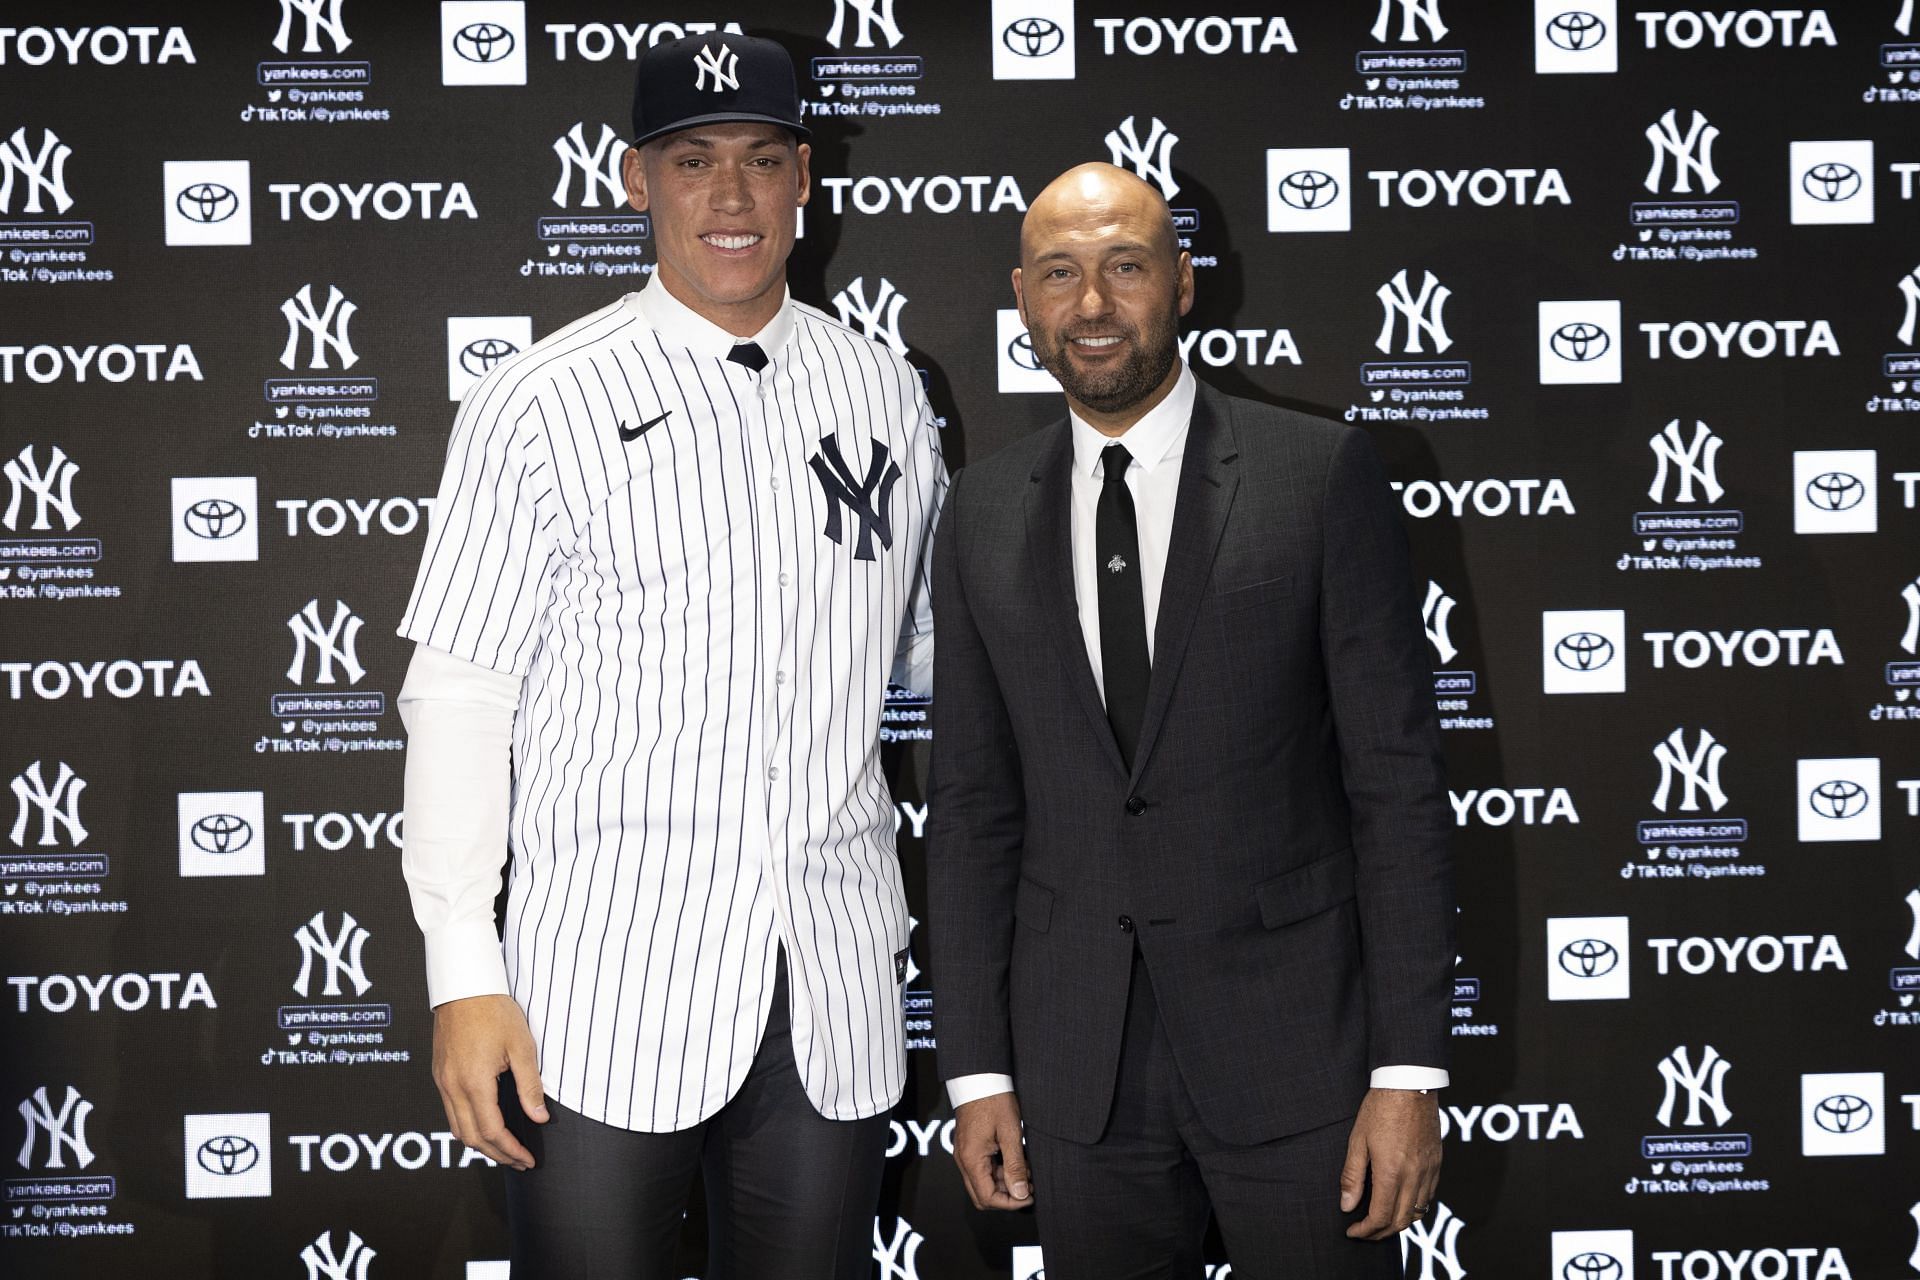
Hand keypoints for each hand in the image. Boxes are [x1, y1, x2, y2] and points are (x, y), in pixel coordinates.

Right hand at [431, 994, 547, 1171]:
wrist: (464, 986)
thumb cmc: (495, 1011)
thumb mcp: (522, 1046)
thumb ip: (530, 1086)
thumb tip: (539, 1118)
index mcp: (474, 1083)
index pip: (492, 1132)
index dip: (511, 1150)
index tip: (527, 1160)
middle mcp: (452, 1087)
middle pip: (471, 1138)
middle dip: (496, 1155)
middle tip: (519, 1162)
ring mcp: (442, 1082)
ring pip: (457, 1128)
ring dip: (480, 1144)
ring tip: (504, 1150)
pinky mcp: (440, 1074)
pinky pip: (450, 1112)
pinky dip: (468, 1127)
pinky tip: (484, 1125)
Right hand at [951, 1091, 1032, 1209]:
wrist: (979, 1078)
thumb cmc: (994, 1101)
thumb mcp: (1011, 1134)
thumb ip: (1016, 1166)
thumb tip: (1020, 1193)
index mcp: (971, 1160)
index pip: (987, 1198)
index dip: (1010, 1203)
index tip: (1029, 1196)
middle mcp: (964, 1161)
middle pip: (982, 1195)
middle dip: (1006, 1196)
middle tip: (1028, 1186)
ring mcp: (965, 1154)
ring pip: (983, 1183)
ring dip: (1004, 1182)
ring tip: (1026, 1170)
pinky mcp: (969, 1147)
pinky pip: (982, 1169)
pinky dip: (999, 1171)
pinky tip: (1015, 1160)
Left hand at [1339, 1088, 1440, 1238]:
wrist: (1410, 1084)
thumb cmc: (1380, 1108)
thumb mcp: (1357, 1140)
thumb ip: (1352, 1176)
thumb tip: (1346, 1205)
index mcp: (1391, 1172)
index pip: (1380, 1217)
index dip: (1365, 1230)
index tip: (1352, 1231)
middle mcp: (1414, 1176)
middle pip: (1400, 1221)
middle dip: (1380, 1233)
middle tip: (1364, 1232)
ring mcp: (1428, 1171)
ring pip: (1417, 1213)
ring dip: (1398, 1223)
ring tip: (1381, 1221)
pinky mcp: (1437, 1163)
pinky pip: (1429, 1196)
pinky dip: (1415, 1208)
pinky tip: (1401, 1202)